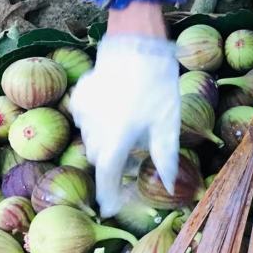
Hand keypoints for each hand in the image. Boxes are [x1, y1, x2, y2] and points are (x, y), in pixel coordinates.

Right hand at [70, 3, 179, 217]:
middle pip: (99, 158)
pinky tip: (115, 108)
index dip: (109, 194)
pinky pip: (86, 118)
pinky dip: (97, 121)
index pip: (107, 177)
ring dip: (106, 141)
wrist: (137, 46)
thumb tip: (171, 185)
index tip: (111, 206)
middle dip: (113, 162)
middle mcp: (94, 130)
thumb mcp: (168, 123)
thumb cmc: (157, 86)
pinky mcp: (81, 96)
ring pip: (91, 138)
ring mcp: (84, 112)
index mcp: (117, 140)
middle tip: (133, 157)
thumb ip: (166, 156)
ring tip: (128, 128)